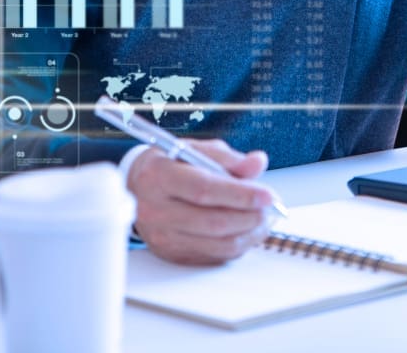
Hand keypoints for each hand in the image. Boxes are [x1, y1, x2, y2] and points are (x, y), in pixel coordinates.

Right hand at [125, 139, 275, 264]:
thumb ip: (227, 157)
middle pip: (214, 221)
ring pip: (218, 243)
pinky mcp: (172, 254)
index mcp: (159, 176)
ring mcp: (162, 236)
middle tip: (269, 207)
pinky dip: (238, 244)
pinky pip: (215, 256)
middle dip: (250, 216)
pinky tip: (247, 230)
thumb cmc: (171, 165)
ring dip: (249, 233)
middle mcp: (155, 209)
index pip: (204, 189)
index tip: (268, 195)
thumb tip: (257, 163)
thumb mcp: (196, 150)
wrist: (138, 187)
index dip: (241, 194)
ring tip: (263, 218)